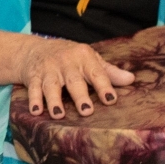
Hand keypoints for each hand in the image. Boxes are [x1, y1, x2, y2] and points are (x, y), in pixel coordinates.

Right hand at [16, 37, 135, 118]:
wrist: (35, 49)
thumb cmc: (69, 58)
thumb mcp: (89, 60)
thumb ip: (109, 72)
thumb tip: (131, 79)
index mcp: (83, 57)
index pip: (96, 73)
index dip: (104, 86)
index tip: (111, 100)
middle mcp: (66, 62)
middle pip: (73, 80)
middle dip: (80, 96)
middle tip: (86, 111)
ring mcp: (48, 69)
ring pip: (51, 85)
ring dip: (54, 100)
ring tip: (58, 114)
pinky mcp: (33, 76)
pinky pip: (33, 88)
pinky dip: (34, 100)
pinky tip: (36, 111)